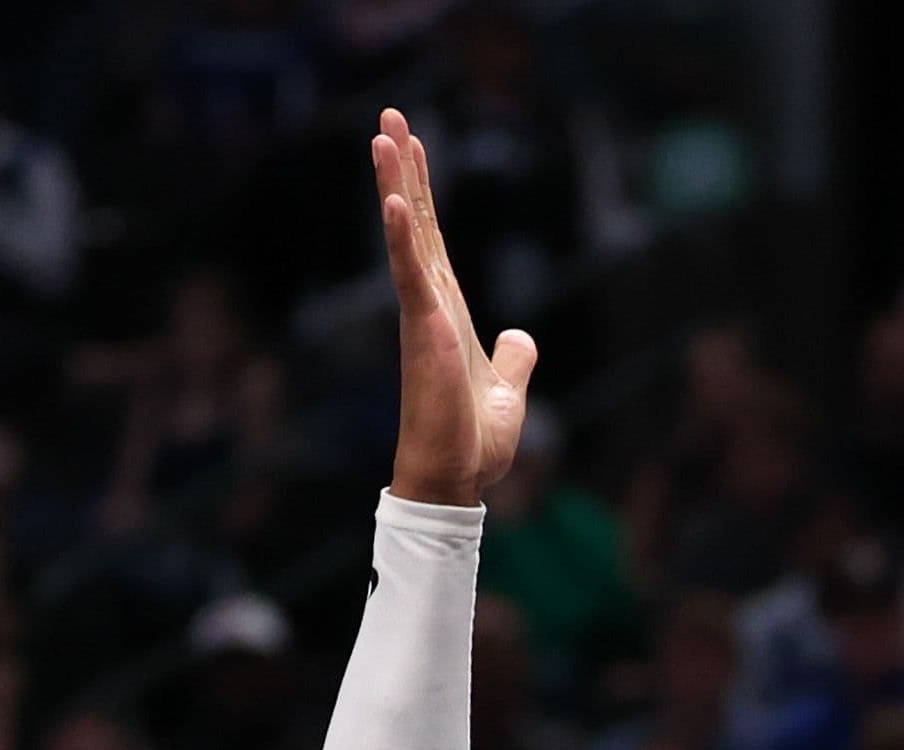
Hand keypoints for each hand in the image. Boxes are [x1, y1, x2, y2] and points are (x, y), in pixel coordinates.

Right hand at [372, 111, 535, 507]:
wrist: (456, 478)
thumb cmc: (472, 440)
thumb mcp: (509, 389)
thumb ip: (514, 357)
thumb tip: (520, 335)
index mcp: (448, 310)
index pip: (433, 238)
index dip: (423, 190)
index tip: (412, 144)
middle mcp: (430, 303)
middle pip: (417, 222)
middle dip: (404, 169)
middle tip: (389, 117)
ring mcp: (423, 314)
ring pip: (408, 236)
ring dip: (396, 186)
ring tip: (383, 137)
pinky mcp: (426, 332)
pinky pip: (411, 276)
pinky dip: (403, 239)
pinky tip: (397, 202)